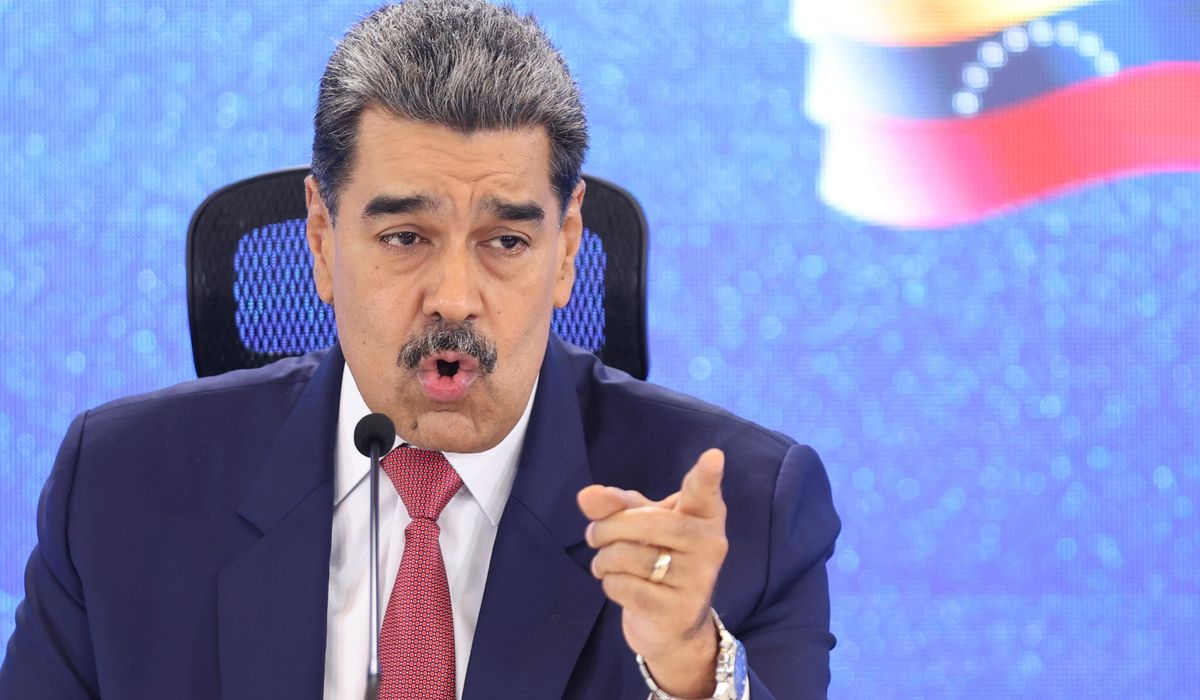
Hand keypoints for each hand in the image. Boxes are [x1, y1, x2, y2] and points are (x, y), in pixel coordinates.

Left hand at [577, 448, 727, 697]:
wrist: (672, 624)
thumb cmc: (658, 557)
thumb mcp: (639, 524)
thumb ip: (616, 505)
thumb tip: (586, 495)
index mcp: (705, 515)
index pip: (704, 492)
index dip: (707, 475)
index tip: (713, 457)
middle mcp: (710, 544)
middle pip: (645, 523)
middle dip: (607, 528)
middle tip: (594, 535)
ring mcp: (698, 580)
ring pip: (630, 556)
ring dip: (604, 559)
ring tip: (605, 563)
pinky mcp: (679, 610)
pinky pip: (625, 586)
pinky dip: (610, 583)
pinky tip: (619, 585)